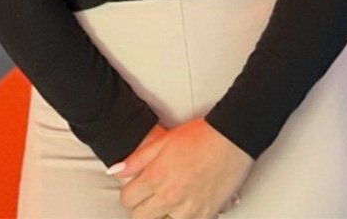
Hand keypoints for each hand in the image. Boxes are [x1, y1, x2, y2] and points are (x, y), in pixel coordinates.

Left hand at [108, 118, 251, 218]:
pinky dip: (182, 217)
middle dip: (142, 207)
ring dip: (162, 214)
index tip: (137, 187)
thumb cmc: (199, 136)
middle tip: (151, 195)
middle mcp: (169, 197)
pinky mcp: (204, 216)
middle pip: (140, 217)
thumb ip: (137, 158)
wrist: (232, 140)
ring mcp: (187, 210)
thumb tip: (114, 171)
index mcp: (157, 176)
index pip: (127, 200)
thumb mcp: (164, 140)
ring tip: (171, 198)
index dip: (130, 193)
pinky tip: (185, 204)